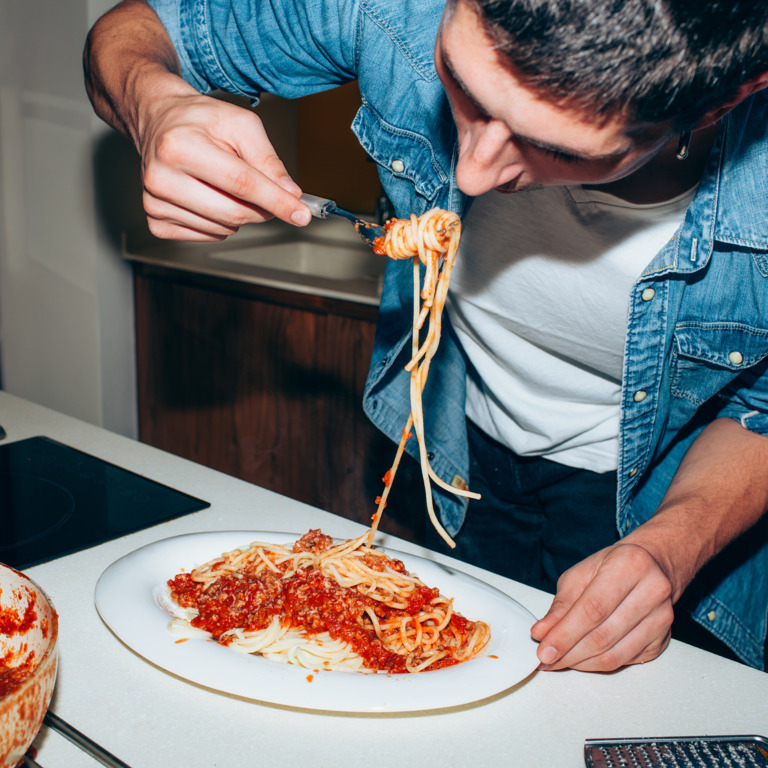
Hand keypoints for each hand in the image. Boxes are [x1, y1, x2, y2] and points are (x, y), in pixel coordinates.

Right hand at [137, 85, 309, 240]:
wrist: (159, 122)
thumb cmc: (200, 120)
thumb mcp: (241, 124)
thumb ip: (269, 160)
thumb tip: (291, 194)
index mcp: (179, 146)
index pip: (241, 184)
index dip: (276, 201)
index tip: (301, 214)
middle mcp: (160, 177)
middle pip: (235, 211)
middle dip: (262, 207)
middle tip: (264, 190)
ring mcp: (155, 203)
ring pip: (225, 228)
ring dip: (239, 213)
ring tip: (223, 183)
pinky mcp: (157, 223)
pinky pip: (209, 236)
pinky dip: (220, 222)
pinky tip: (209, 197)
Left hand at [530, 542, 673, 671]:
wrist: (650, 566)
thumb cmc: (613, 566)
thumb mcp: (580, 574)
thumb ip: (561, 605)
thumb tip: (542, 632)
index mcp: (629, 566)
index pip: (593, 609)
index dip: (566, 634)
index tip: (545, 650)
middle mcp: (652, 591)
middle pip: (604, 635)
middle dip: (569, 653)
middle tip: (547, 659)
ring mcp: (661, 618)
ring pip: (615, 655)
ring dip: (582, 663)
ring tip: (560, 660)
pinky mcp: (663, 640)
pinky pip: (626, 661)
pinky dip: (599, 664)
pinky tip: (583, 658)